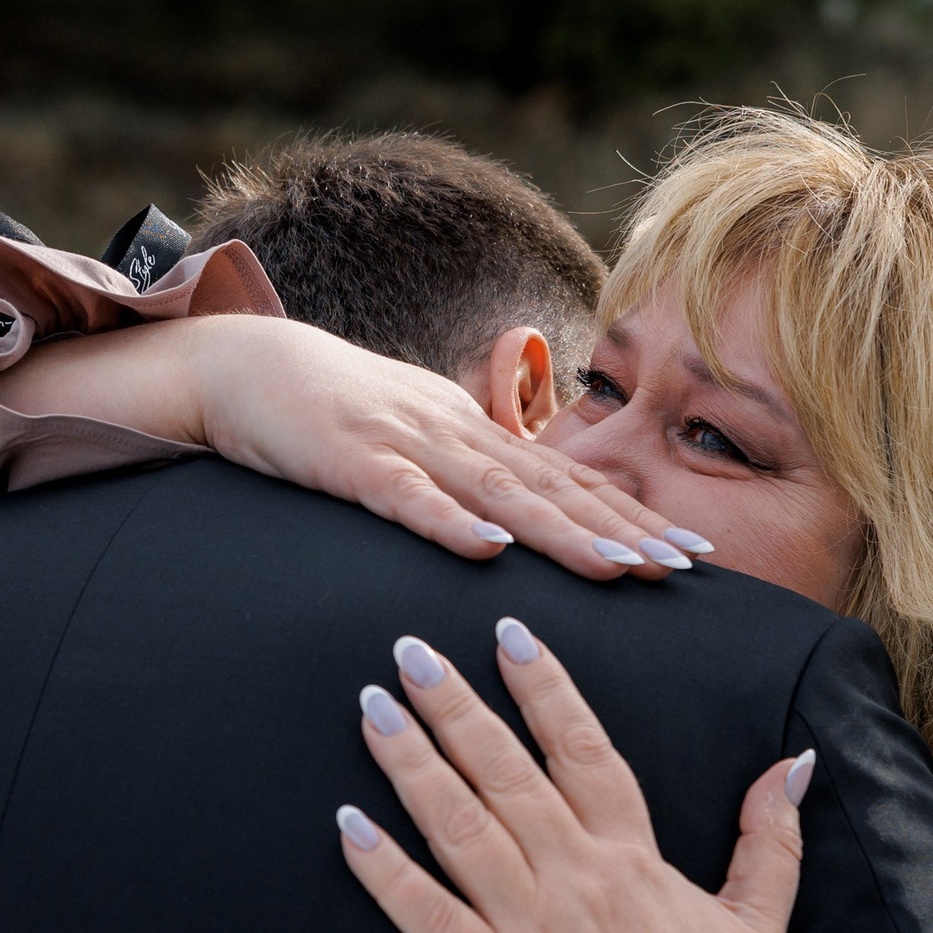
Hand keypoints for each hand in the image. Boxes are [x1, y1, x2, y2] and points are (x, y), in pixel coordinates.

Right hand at [186, 318, 696, 583]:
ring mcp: (404, 442)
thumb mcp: (405, 444)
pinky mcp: (349, 459)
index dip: (629, 513)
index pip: (564, 478)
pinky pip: (404, 496)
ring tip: (620, 568)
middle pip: (551, 486)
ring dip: (561, 532)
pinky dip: (447, 523)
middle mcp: (453, 432)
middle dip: (622, 528)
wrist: (242, 364)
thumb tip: (509, 529)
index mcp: (470, 432)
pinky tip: (487, 551)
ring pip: (496, 491)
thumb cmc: (324, 413)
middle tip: (686, 566)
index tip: (690, 550)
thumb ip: (456, 480)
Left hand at [332, 620, 808, 932]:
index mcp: (636, 862)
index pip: (586, 751)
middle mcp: (579, 884)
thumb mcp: (761, 928)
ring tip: (370, 707)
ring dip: (410, 763)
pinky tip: (345, 825)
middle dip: (455, 704)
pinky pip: (426, 918)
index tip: (508, 632)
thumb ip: (772, 840)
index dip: (546, 688)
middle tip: (406, 646)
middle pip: (506, 773)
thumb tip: (799, 763)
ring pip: (459, 828)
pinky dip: (383, 871)